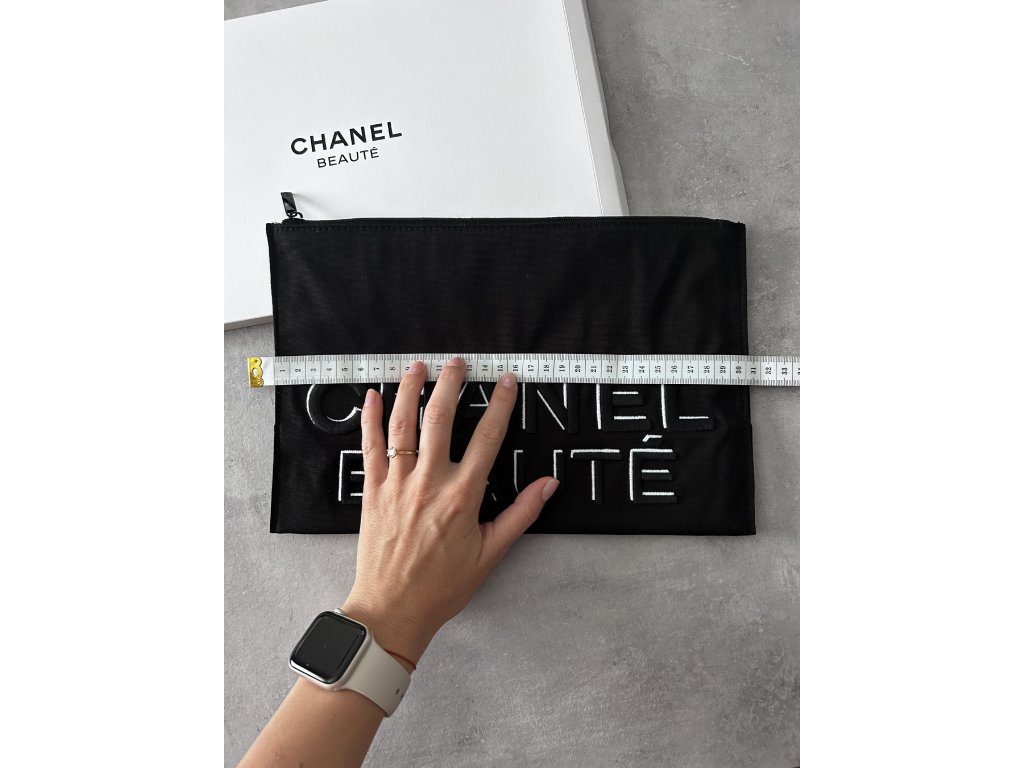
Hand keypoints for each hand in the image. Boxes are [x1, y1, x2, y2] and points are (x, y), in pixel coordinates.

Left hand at [342, 357, 557, 666]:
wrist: (392, 610)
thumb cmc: (441, 587)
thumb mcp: (490, 553)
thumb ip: (520, 514)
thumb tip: (548, 485)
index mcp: (462, 496)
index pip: (488, 438)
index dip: (500, 405)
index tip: (507, 382)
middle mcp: (429, 482)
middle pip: (441, 419)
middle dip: (451, 384)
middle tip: (459, 362)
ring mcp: (397, 483)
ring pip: (403, 425)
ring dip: (410, 391)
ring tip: (418, 367)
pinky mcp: (372, 491)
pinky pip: (370, 446)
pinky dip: (370, 419)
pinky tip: (372, 396)